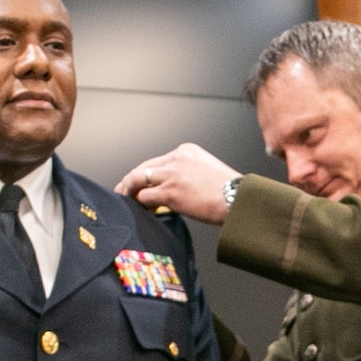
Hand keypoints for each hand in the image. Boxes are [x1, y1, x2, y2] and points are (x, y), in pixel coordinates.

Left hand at [114, 143, 241, 224]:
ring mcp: (172, 174)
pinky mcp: (170, 191)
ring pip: (138, 179)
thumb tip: (172, 189)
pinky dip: (140, 204)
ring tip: (126, 201)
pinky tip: (141, 210)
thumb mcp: (206, 171)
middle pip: (143, 167)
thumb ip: (187, 174)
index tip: (138, 184)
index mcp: (186, 151)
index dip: (144, 174)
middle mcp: (177, 158)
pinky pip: (145, 197)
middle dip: (130, 181)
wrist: (237, 198)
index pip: (157, 161)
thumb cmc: (228, 190)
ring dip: (129, 192)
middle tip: (123, 192)